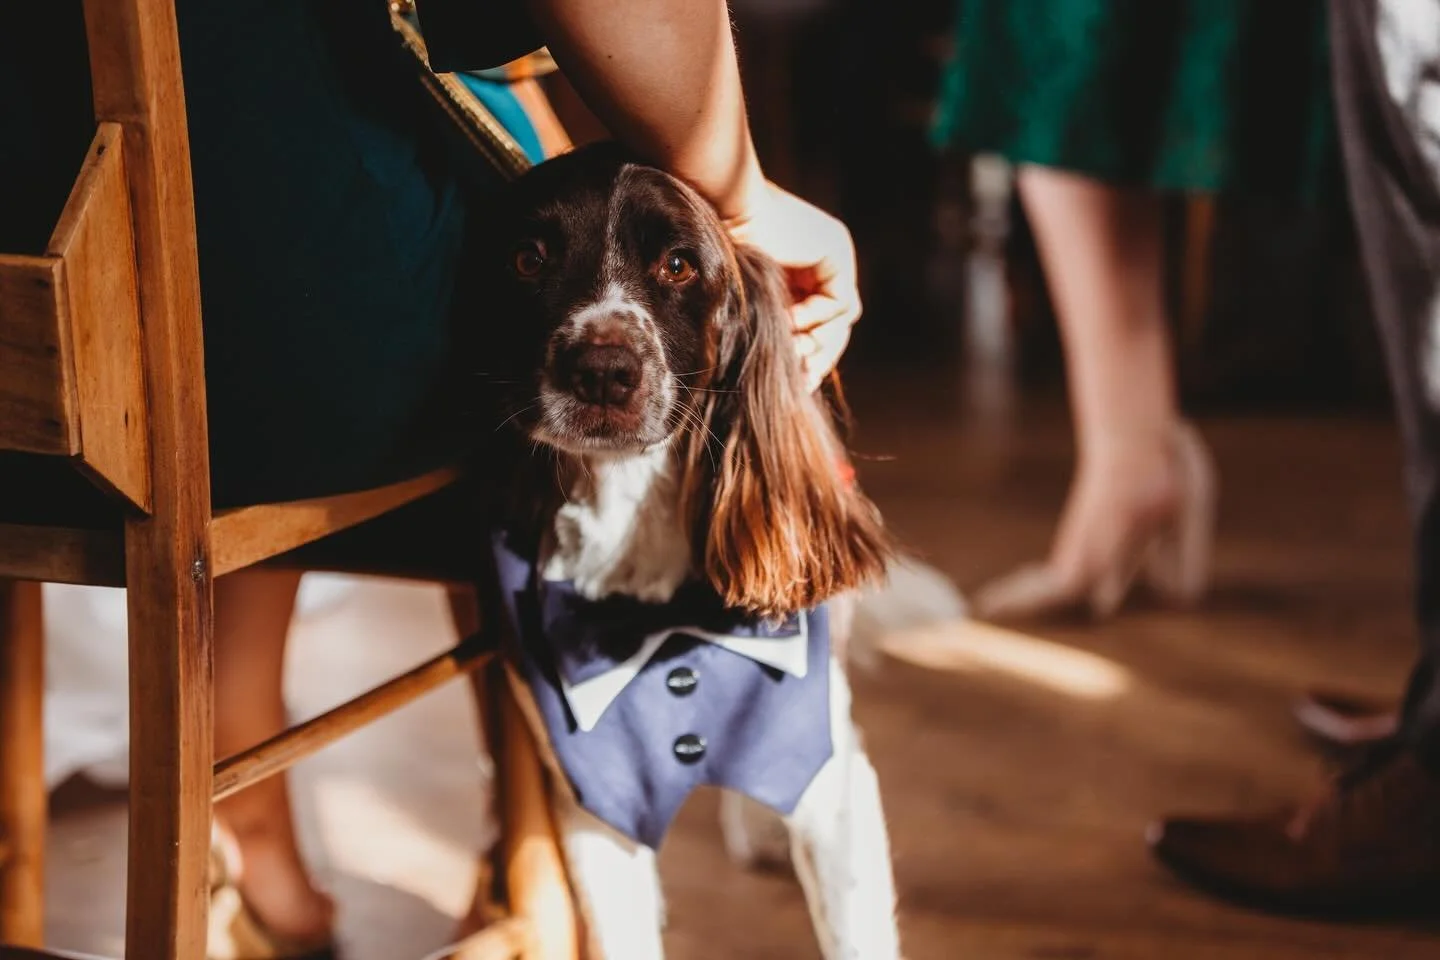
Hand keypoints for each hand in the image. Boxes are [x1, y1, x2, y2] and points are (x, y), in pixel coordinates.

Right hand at [724, 182, 861, 390]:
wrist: (719, 211)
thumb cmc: (719, 253)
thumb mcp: (751, 299)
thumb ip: (774, 324)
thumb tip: (791, 370)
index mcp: (803, 268)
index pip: (821, 320)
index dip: (813, 353)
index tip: (799, 380)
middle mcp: (825, 258)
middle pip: (837, 322)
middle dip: (821, 354)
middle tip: (803, 378)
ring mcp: (835, 253)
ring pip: (842, 318)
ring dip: (816, 338)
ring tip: (790, 346)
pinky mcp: (835, 252)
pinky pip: (839, 303)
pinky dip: (815, 318)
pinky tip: (789, 320)